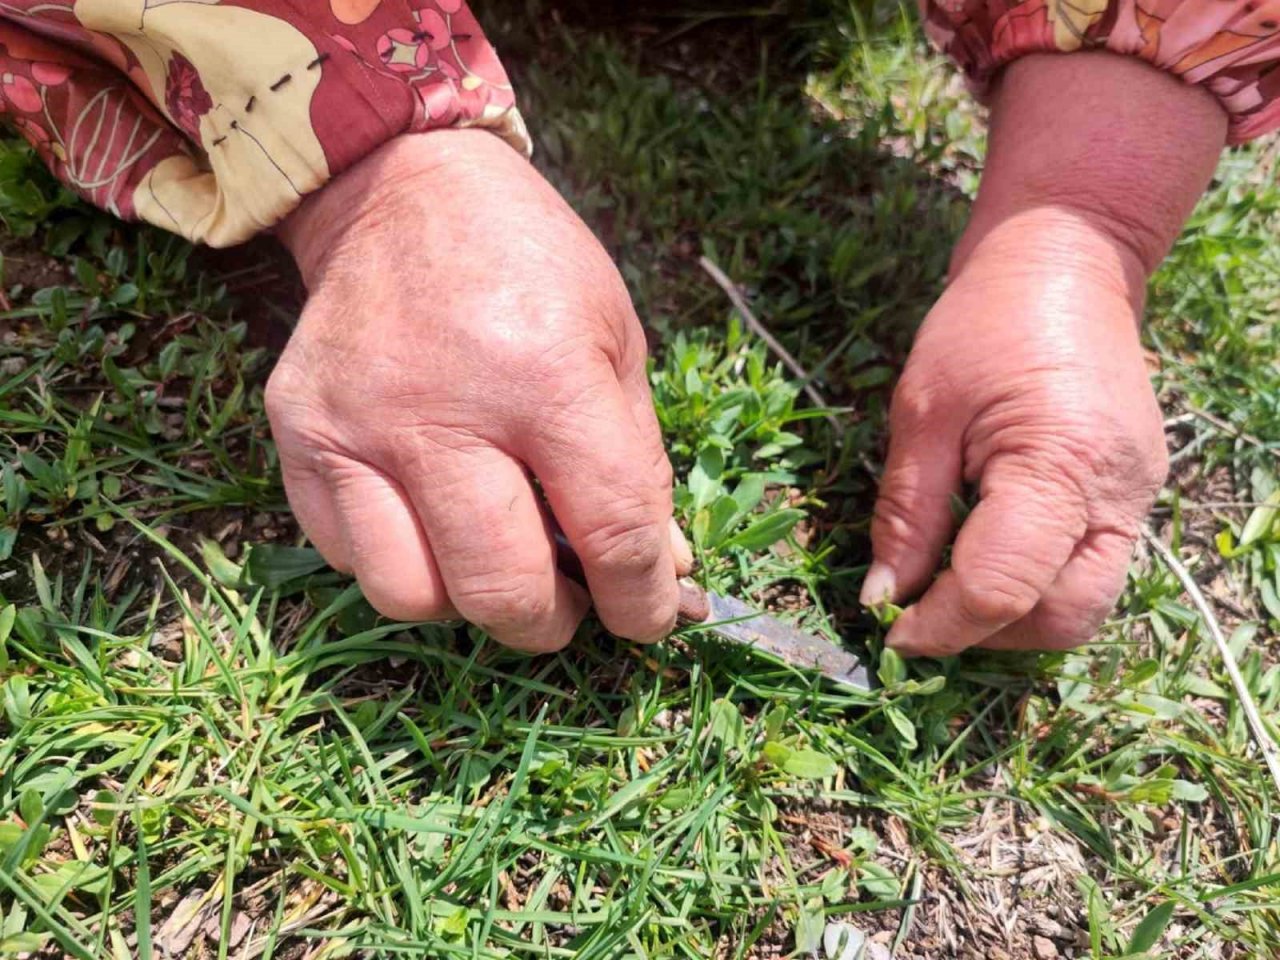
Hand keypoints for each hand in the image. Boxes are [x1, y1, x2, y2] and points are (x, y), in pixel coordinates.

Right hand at [269, 130, 690, 651]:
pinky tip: (428, 519)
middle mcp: (443, 411)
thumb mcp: (616, 341)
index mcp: (546, 377)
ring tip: (493, 560)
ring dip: (466, 603)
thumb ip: (639, 464)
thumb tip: (662, 573)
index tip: (649, 617)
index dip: (642, 601)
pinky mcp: (297, 434)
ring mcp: (357, 427)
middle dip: (551, 623)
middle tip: (568, 602)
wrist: (399, 192)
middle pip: (501, 591)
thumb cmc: (530, 264)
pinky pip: (345, 555)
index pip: (610, 534)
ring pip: (411, 596)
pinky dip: (400, 562)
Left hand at [860, 52, 1225, 655]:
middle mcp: (1118, 494)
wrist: (1063, 263)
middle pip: (1061, 618)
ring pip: (1083, 606)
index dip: (940, 625)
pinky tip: (988, 557)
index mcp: (1059, 463)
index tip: (891, 633)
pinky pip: (1091, 571)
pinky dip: (1037, 586)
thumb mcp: (920, 412)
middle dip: (984, 634)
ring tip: (950, 588)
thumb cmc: (981, 324)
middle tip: (920, 614)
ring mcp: (1139, 499)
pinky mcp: (1136, 498)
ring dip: (1013, 619)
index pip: (1001, 587)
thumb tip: (884, 599)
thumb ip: (905, 514)